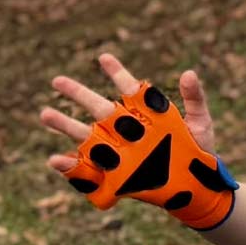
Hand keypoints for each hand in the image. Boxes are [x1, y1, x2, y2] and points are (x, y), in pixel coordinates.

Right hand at [39, 54, 216, 175]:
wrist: (197, 186)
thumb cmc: (198, 152)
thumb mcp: (201, 124)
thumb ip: (194, 99)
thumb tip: (189, 73)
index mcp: (145, 112)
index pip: (129, 88)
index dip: (117, 73)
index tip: (104, 58)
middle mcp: (126, 129)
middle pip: (97, 108)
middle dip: (77, 94)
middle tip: (57, 80)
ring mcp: (118, 151)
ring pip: (86, 135)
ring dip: (64, 125)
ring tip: (44, 114)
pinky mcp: (114, 174)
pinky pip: (88, 169)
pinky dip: (70, 166)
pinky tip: (55, 160)